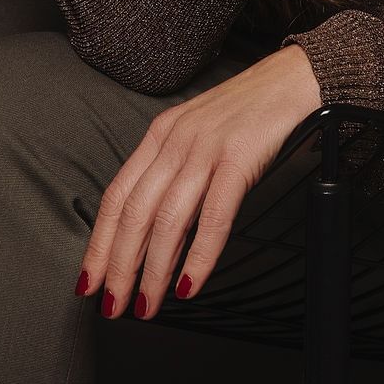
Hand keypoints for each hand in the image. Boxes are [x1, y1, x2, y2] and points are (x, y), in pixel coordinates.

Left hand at [76, 45, 321, 320]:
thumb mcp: (199, 133)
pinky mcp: (238, 157)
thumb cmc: (250, 109)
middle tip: (112, 306)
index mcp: (161, 134)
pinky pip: (213, 215)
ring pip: (166, 219)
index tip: (89, 280)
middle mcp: (175, 140)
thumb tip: (157, 231)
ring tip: (147, 304)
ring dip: (152, 270)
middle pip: (134, 213)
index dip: (98, 242)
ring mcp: (206, 148)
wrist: (294, 77)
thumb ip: (176, 171)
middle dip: (117, 266)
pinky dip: (199, 256)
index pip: (117, 196)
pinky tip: (190, 283)